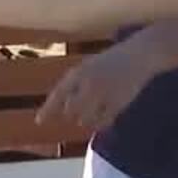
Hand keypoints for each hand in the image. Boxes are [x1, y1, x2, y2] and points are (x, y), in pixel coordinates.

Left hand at [37, 40, 157, 129]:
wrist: (138, 55)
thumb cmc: (110, 61)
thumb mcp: (88, 67)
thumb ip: (74, 85)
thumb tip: (61, 107)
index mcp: (79, 72)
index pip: (58, 94)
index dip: (48, 109)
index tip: (39, 122)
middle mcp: (88, 84)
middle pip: (70, 111)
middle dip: (73, 113)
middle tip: (86, 105)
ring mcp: (103, 94)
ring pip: (85, 120)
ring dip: (88, 119)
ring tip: (98, 107)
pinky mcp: (118, 103)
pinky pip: (102, 122)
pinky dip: (101, 122)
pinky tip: (107, 114)